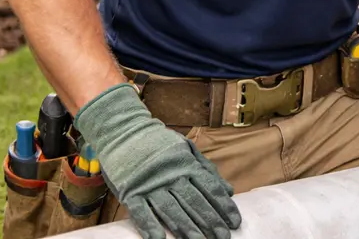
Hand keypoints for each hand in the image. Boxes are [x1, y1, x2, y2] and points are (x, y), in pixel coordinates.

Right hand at [73, 83, 241, 238]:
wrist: (123, 130)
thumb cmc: (158, 143)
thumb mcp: (186, 149)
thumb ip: (207, 170)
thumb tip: (228, 190)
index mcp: (186, 164)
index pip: (210, 188)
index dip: (223, 206)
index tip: (235, 222)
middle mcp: (171, 175)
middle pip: (194, 201)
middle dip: (210, 221)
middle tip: (223, 237)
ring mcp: (150, 184)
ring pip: (171, 209)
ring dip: (186, 228)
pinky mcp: (130, 191)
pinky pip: (141, 212)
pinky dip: (150, 226)